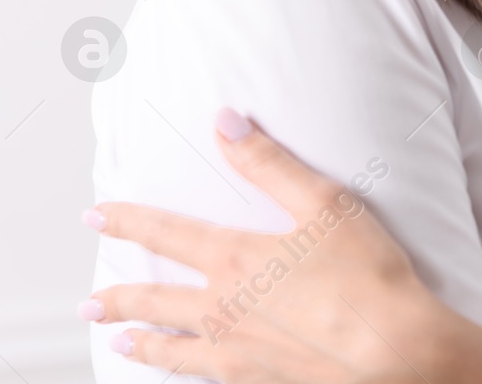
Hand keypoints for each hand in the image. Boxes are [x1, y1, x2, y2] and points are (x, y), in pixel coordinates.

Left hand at [82, 108, 448, 383]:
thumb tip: (225, 122)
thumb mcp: (324, 203)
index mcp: (235, 260)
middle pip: (154, 301)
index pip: (165, 235)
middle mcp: (224, 309)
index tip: (95, 217)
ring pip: (171, 349)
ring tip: (118, 341)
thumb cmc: (367, 275)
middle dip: (117, 299)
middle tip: (88, 303)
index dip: (126, 222)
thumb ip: (269, 163)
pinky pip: (203, 377)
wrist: (393, 352)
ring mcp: (237, 352)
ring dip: (140, 344)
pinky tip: (183, 372)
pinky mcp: (258, 381)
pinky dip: (180, 372)